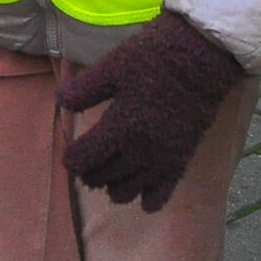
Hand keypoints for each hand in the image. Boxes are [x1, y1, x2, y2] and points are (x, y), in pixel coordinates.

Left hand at [59, 10, 246, 210]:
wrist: (200, 61)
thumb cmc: (152, 59)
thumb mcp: (111, 67)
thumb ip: (83, 90)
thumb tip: (60, 105)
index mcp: (118, 127)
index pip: (83, 159)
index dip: (72, 158)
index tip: (71, 153)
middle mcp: (138, 151)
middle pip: (102, 177)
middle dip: (89, 173)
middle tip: (88, 161)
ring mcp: (160, 160)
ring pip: (126, 191)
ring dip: (112, 187)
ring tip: (109, 176)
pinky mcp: (180, 162)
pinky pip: (160, 196)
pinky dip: (147, 200)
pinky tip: (140, 196)